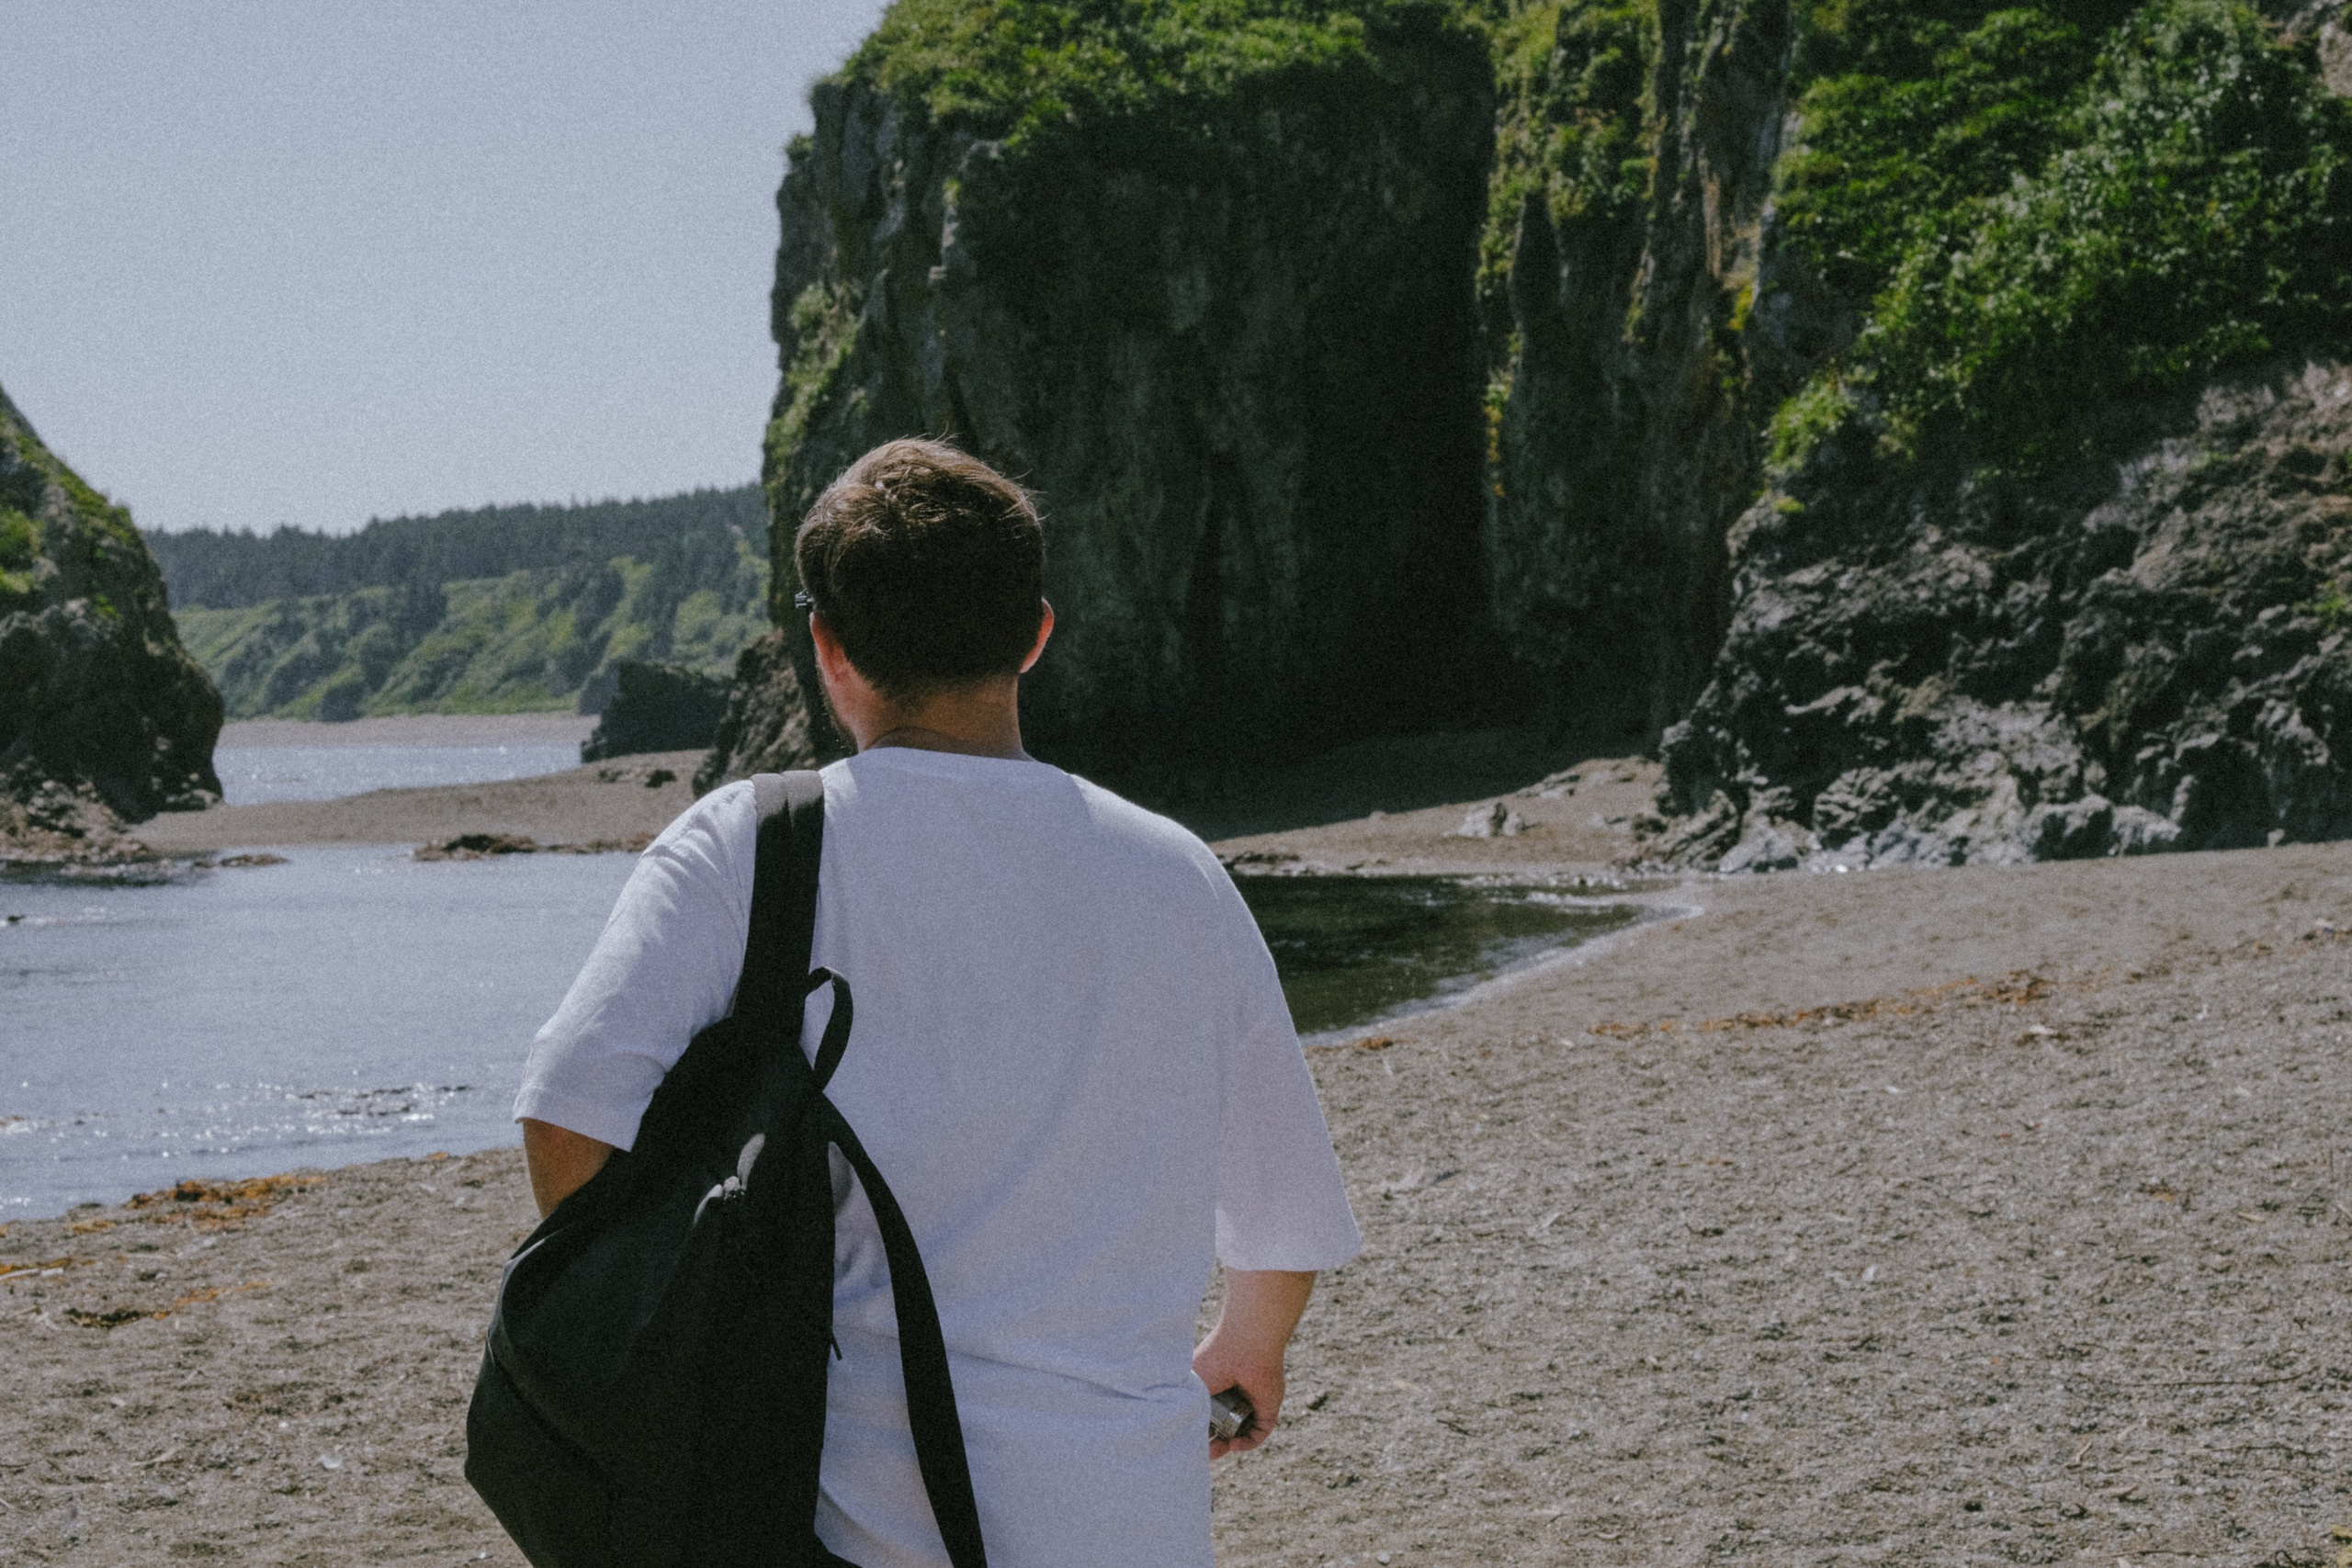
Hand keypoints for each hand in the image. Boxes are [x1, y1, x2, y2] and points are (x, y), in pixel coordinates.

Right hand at [1193, 1342, 1284, 1458]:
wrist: (1244, 1347)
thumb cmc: (1212, 1360)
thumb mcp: (1191, 1387)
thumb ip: (1186, 1408)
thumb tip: (1179, 1432)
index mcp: (1215, 1387)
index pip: (1208, 1415)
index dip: (1200, 1430)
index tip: (1190, 1440)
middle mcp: (1234, 1395)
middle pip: (1224, 1427)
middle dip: (1214, 1443)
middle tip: (1205, 1452)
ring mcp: (1251, 1403)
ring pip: (1241, 1432)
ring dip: (1229, 1445)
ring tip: (1217, 1450)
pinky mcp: (1267, 1409)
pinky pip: (1259, 1432)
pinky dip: (1248, 1443)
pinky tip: (1234, 1444)